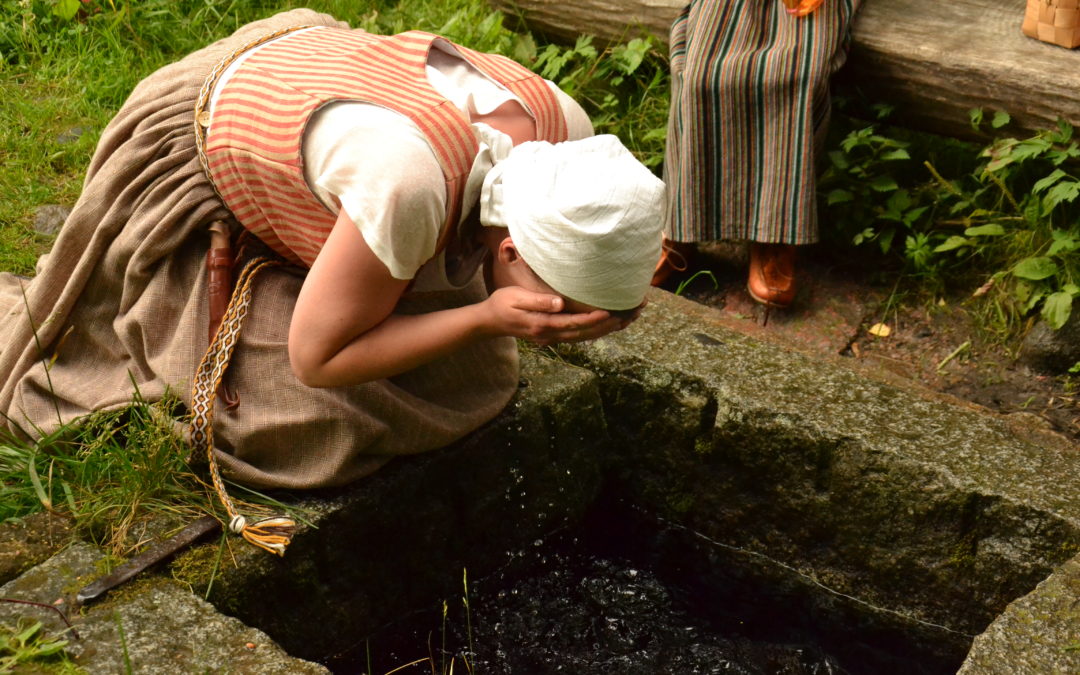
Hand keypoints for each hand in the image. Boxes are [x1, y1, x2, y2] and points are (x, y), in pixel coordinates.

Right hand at [481, 287, 625, 345]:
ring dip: (606, 329)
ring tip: (627, 319)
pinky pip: (579, 335)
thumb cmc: (502, 305)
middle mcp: (551, 334)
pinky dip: (595, 331)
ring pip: (585, 337)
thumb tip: (560, 303)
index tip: (611, 311)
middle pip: (586, 333)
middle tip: (630, 314)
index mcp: (543, 324)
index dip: (594, 318)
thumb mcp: (516, 298)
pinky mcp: (553, 335)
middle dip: (609, 324)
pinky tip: (608, 324)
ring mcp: (552, 337)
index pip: (575, 323)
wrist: (490, 322)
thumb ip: (538, 301)